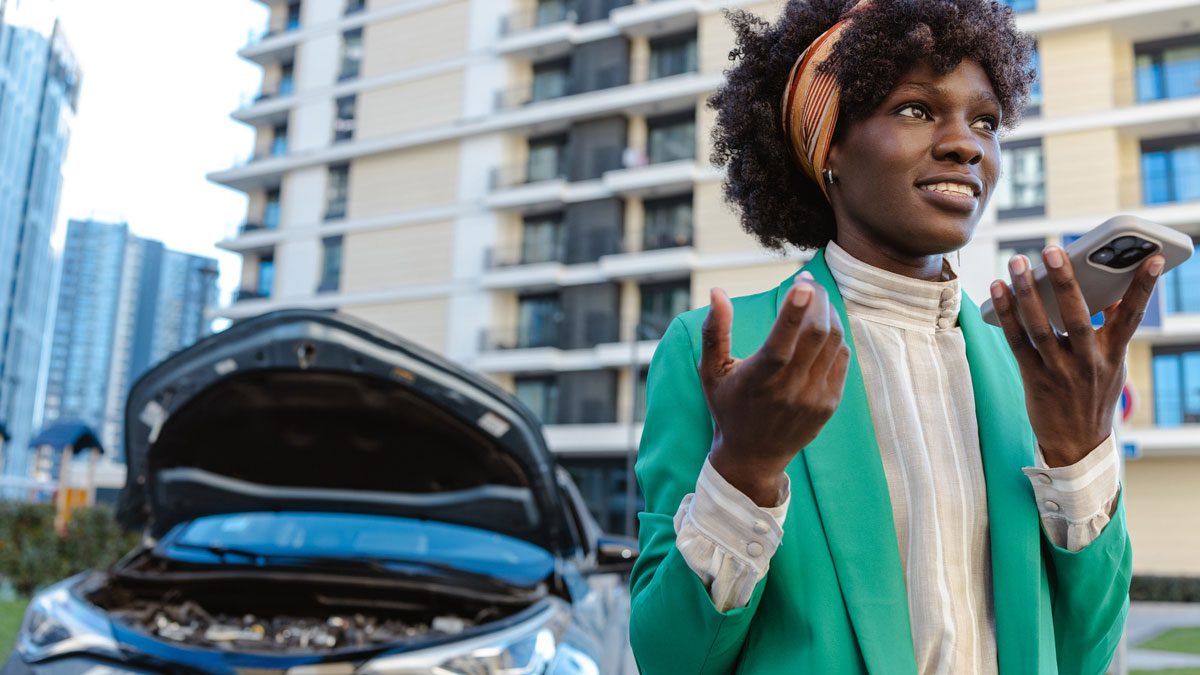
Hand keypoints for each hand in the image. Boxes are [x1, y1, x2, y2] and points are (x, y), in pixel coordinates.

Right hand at [699, 275, 850, 505]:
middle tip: (807, 283)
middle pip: (816, 335)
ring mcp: (813, 399)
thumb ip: (714, 331)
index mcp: (757, 382)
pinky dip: (835, 337)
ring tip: (816, 300)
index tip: (802, 285)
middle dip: (816, 300)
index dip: (793, 313)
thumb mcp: (711, 372)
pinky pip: (841, 358)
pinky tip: (821, 329)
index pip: (780, 344)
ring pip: (833, 342)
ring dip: (828, 313)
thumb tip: (718, 292)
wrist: (753, 455)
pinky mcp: (829, 404)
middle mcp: (788, 392)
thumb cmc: (728, 406)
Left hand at [990, 246, 1163, 466]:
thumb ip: (1112, 331)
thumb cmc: (1094, 395)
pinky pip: (1017, 341)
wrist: (1077, 444)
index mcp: (1113, 354)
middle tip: (1053, 249)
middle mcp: (1087, 362)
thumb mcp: (1113, 365)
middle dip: (1066, 281)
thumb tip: (1111, 292)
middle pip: (1078, 317)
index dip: (1144, 287)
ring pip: (1040, 327)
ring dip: (1026, 293)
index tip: (1154, 257)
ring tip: (1018, 263)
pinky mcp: (1033, 377)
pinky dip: (1007, 314)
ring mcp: (1058, 371)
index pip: (1133, 316)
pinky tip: (998, 290)